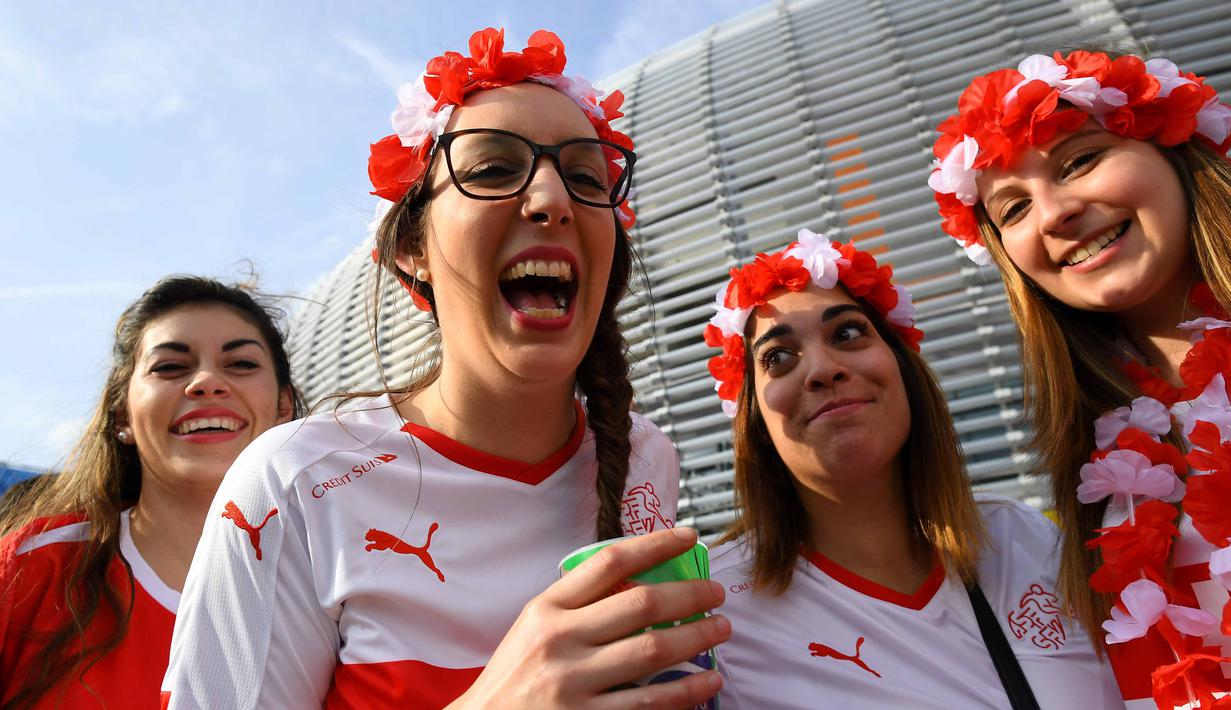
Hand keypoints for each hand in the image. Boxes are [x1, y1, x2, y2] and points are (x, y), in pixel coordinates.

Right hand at [448, 527, 728, 708]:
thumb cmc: (515, 675)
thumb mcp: (534, 628)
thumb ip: (578, 605)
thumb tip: (642, 581)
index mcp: (546, 608)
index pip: (609, 562)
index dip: (655, 544)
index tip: (689, 537)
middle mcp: (559, 640)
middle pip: (640, 603)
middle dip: (690, 594)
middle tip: (717, 593)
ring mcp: (572, 683)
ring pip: (652, 651)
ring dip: (697, 638)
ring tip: (721, 630)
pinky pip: (648, 704)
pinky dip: (686, 692)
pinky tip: (708, 682)